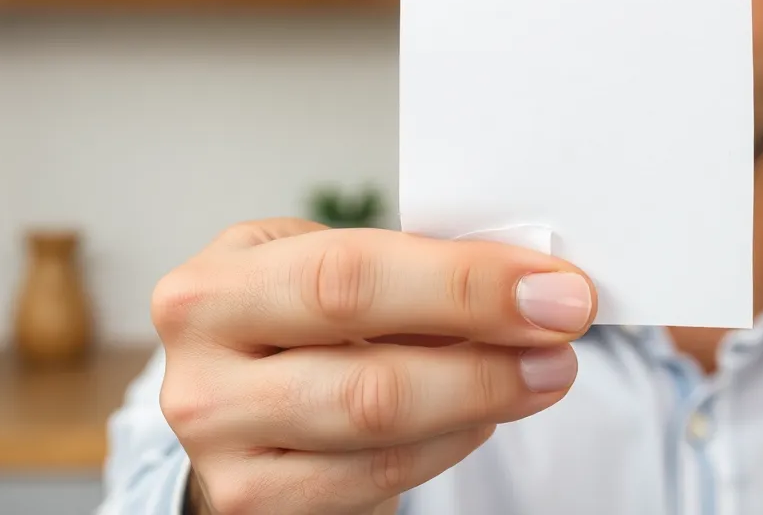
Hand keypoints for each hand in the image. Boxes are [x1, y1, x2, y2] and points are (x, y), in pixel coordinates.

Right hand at [153, 218, 596, 514]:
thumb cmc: (297, 327)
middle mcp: (200, 376)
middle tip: (562, 337)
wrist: (240, 410)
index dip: (463, 285)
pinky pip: (376, 481)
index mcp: (212, 288)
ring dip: (481, 400)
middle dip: (486, 353)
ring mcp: (220, 455)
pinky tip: (479, 414)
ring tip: (538, 373)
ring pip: (379, 434)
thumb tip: (528, 283)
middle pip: (367, 373)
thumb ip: (406, 270)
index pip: (348, 277)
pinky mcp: (252, 510)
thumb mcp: (324, 274)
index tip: (553, 288)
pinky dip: (447, 444)